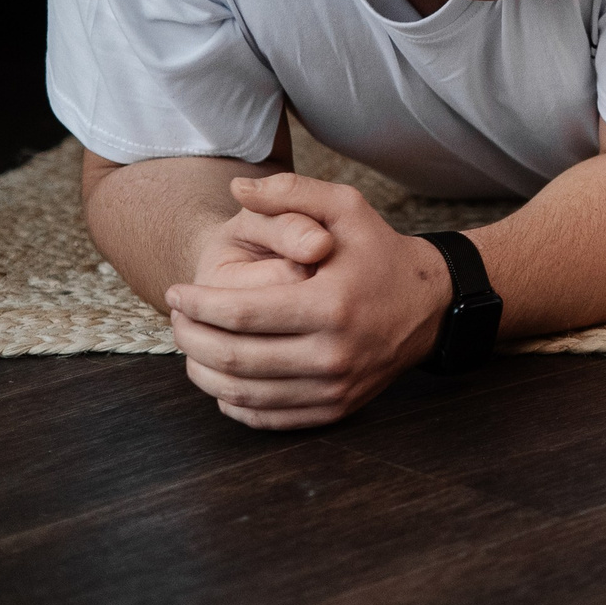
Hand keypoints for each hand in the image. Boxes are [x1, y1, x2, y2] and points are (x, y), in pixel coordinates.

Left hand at [162, 173, 450, 429]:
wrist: (431, 305)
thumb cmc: (381, 253)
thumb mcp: (348, 208)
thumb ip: (291, 192)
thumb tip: (237, 186)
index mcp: (331, 304)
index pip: (241, 314)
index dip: (196, 304)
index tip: (175, 292)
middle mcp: (333, 353)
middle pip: (235, 358)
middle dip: (190, 337)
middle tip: (174, 317)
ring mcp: (335, 387)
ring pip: (243, 394)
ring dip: (203, 371)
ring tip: (190, 344)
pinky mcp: (335, 409)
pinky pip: (265, 417)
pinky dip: (232, 401)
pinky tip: (221, 375)